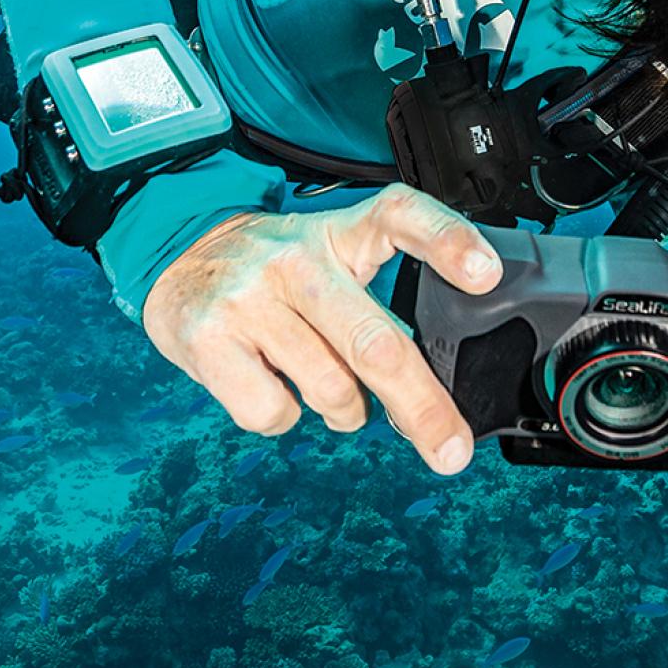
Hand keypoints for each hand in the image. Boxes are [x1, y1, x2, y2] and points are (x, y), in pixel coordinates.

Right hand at [141, 184, 503, 474]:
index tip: (486, 275)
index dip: (447, 241)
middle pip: (374, 340)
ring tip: (330, 388)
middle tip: (452, 451)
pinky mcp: (209, 337)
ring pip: (329, 388)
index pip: (400, 215)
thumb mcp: (334, 255)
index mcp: (341, 231)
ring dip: (345, 411)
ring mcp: (251, 297)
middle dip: (420, 406)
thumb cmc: (280, 272)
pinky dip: (283, 416)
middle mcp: (297, 258)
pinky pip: (272, 412)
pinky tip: (271, 382)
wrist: (180, 254)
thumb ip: (380, 302)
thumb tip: (433, 393)